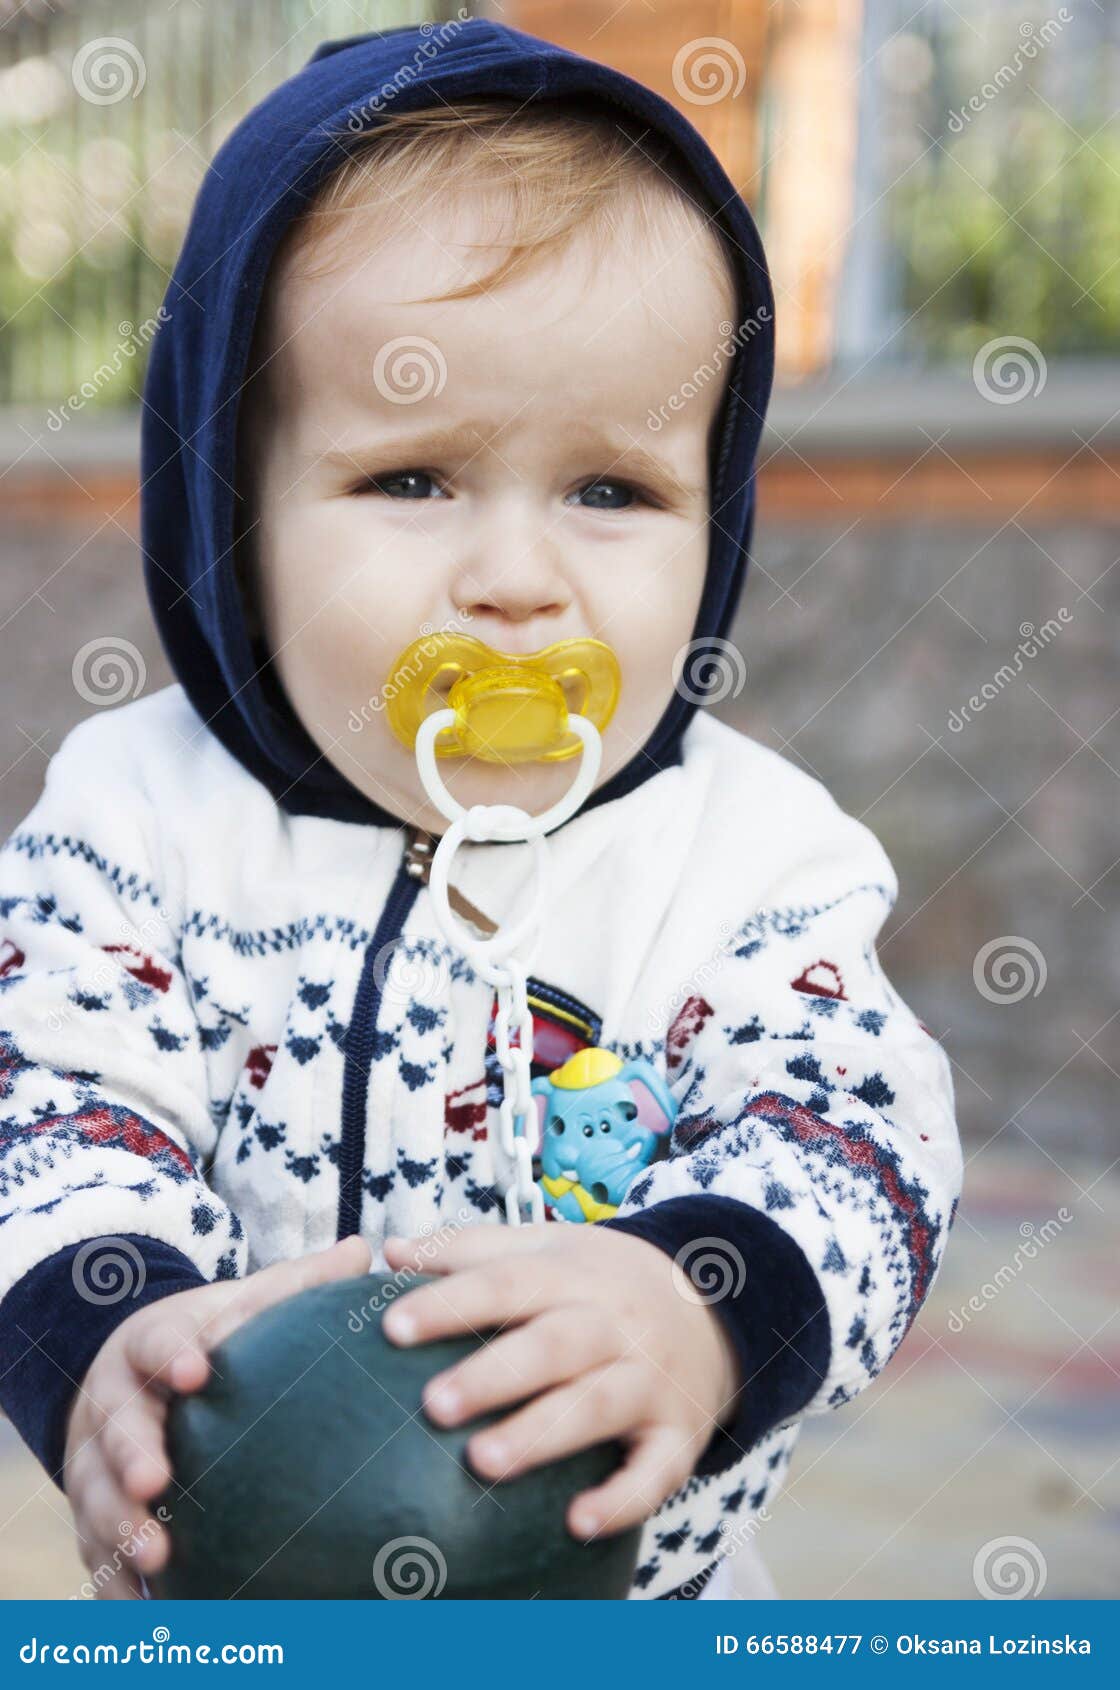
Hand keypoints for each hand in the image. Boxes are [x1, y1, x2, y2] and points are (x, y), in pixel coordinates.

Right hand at [62, 1234, 370, 1598]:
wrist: (124, 1376)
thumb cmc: (202, 1340)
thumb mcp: (237, 1304)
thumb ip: (295, 1283)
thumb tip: (362, 1249)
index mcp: (148, 1347)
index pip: (156, 1344)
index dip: (172, 1355)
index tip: (196, 1371)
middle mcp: (114, 1405)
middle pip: (115, 1430)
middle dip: (131, 1454)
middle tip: (153, 1480)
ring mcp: (97, 1463)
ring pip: (96, 1497)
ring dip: (120, 1527)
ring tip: (156, 1555)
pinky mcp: (93, 1515)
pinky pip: (96, 1556)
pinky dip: (116, 1583)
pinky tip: (147, 1609)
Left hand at [381, 1224, 739, 1540]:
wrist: (717, 1305)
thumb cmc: (604, 1282)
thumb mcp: (548, 1249)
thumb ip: (469, 1250)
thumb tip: (390, 1252)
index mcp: (571, 1275)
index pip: (506, 1283)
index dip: (451, 1303)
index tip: (391, 1327)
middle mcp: (612, 1325)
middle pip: (552, 1345)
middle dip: (494, 1374)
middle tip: (433, 1404)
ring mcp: (648, 1381)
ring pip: (596, 1406)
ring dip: (542, 1434)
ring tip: (482, 1462)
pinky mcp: (679, 1436)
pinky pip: (656, 1472)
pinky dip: (622, 1499)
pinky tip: (577, 1523)